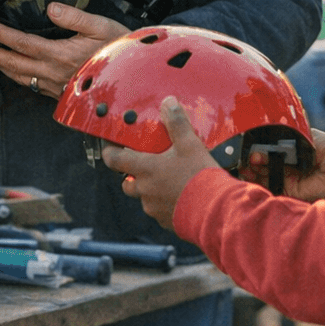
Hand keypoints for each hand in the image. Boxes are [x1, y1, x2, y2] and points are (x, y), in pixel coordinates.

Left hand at [0, 1, 129, 97]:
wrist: (135, 80)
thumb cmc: (120, 49)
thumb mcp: (102, 27)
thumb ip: (76, 17)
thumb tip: (51, 8)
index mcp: (60, 56)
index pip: (21, 44)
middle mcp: (52, 74)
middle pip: (11, 63)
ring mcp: (54, 86)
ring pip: (18, 76)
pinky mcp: (59, 94)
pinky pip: (29, 84)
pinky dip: (14, 74)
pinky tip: (10, 68)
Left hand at [101, 96, 218, 228]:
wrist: (214, 211)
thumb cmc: (199, 177)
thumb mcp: (190, 144)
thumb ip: (177, 123)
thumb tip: (168, 103)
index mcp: (146, 170)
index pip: (114, 160)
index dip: (109, 152)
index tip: (110, 147)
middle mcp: (145, 190)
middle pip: (127, 183)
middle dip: (132, 175)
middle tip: (147, 165)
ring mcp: (154, 208)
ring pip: (145, 198)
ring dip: (152, 190)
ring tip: (170, 180)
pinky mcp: (166, 221)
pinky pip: (160, 211)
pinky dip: (166, 204)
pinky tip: (182, 196)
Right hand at [239, 128, 324, 202]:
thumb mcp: (306, 137)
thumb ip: (287, 136)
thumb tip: (266, 136)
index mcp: (291, 151)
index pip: (268, 149)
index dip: (256, 147)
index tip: (245, 143)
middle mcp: (287, 166)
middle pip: (262, 163)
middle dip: (250, 159)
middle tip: (243, 155)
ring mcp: (287, 179)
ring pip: (262, 176)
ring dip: (251, 170)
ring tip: (243, 164)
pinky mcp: (290, 192)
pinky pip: (271, 188)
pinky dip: (259, 183)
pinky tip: (250, 175)